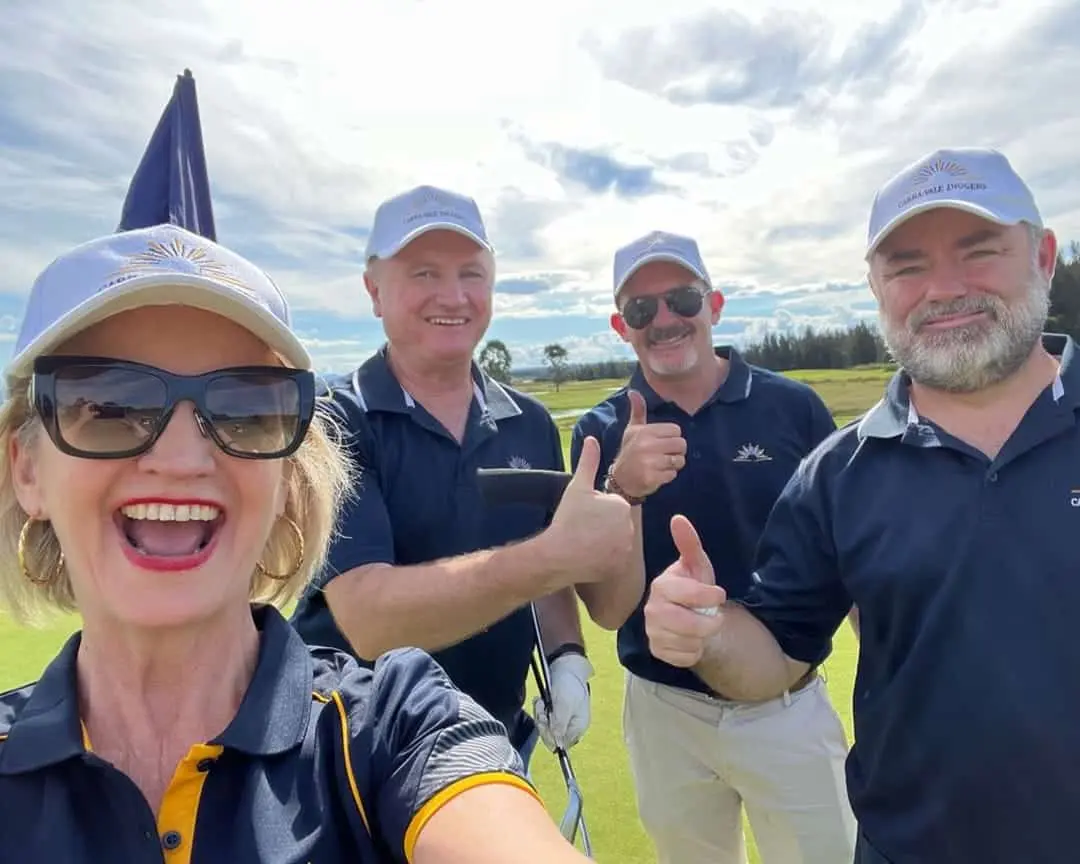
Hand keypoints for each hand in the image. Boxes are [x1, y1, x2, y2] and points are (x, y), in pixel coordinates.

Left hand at [532, 653, 593, 750]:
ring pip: (547, 728)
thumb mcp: (564, 705)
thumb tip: (557, 744)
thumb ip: (560, 724)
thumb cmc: (569, 684)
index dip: (549, 736)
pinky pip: (545, 719)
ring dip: (540, 715)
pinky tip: (540, 701)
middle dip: (543, 723)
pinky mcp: (557, 713)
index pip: (562, 744)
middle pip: (552, 737)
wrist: (566, 667)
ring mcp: (564, 720)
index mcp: (578, 727)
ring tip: (541, 702)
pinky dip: (540, 711)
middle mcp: (572, 726)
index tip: (543, 721)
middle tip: (541, 709)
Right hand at [545, 436, 634, 583]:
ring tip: (583, 544)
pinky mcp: (621, 565)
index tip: (582, 517)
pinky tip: (588, 557)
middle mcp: (629, 525)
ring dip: (603, 543)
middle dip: (601, 527)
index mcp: (620, 505)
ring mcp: (626, 547)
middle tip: (582, 530)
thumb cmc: (567, 519)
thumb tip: (592, 439)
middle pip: (615, 525)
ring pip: (615, 542)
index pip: (611, 507)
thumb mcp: (576, 487)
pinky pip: (614, 560)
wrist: (558, 554)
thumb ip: (588, 462)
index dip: (595, 511)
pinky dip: (604, 560)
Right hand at [609, 390, 685, 499]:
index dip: (671, 437)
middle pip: (681, 444)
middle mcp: (646, 445)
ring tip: (661, 465)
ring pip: (679, 460)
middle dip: (676, 451)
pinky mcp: (652, 478)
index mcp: (644, 432)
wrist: (620, 480)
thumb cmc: (629, 452)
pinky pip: (673, 474)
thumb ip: (638, 411)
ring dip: (673, 465)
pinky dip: (668, 476)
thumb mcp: (632, 430)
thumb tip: (633, 391)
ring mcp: (649, 462)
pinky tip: (657, 475)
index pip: (676, 430)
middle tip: (664, 455)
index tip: (661, 443)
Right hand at [644, 515, 726, 667]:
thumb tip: (678, 518)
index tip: (720, 594)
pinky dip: (694, 651)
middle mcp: (651, 609)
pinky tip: (691, 640)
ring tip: (701, 626)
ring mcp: (652, 631)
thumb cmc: (693, 588)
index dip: (707, 596)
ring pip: (687, 642)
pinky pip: (683, 657)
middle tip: (715, 616)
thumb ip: (689, 544)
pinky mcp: (657, 651)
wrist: (689, 617)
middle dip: (708, 623)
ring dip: (702, 637)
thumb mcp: (697, 566)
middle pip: (687, 624)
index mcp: (661, 586)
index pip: (687, 594)